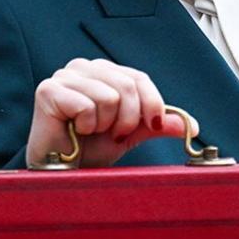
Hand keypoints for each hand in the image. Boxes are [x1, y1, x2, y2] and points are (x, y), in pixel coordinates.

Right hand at [26, 58, 195, 167]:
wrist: (63, 171)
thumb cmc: (90, 148)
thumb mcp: (131, 133)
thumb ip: (156, 124)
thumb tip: (190, 125)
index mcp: (104, 71)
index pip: (139, 78)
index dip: (153, 103)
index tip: (155, 126)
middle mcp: (84, 67)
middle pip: (127, 86)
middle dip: (128, 119)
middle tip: (114, 135)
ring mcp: (64, 76)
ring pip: (109, 97)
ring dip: (105, 125)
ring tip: (90, 132)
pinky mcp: (48, 90)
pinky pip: (86, 106)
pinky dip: (86, 125)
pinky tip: (75, 130)